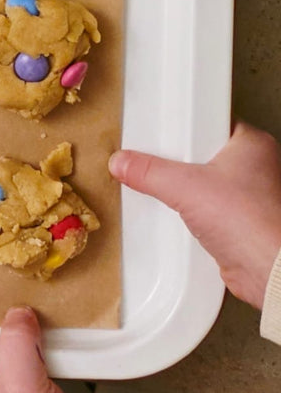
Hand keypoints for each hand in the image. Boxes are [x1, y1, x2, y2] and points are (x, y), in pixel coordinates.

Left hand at [0, 307, 95, 392]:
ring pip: (14, 342)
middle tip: (20, 306)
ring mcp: (9, 382)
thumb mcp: (20, 384)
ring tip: (38, 322)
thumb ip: (16, 344)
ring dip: (30, 334)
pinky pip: (36, 354)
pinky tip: (53, 341)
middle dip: (6, 321)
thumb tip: (18, 313)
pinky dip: (47, 346)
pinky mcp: (33, 385)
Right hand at [109, 122, 280, 308]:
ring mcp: (246, 196)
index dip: (181, 126)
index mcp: (251, 144)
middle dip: (176, 161)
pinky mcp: (236, 221)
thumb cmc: (251, 223)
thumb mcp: (185, 187)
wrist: (268, 271)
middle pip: (199, 152)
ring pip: (201, 182)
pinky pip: (202, 207)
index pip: (208, 121)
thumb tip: (125, 163)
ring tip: (165, 190)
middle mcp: (253, 167)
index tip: (158, 133)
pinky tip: (175, 216)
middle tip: (156, 161)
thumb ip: (149, 172)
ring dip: (181, 190)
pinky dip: (188, 212)